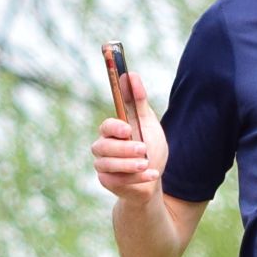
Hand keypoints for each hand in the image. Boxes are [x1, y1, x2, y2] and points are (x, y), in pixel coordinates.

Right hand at [90, 72, 166, 201]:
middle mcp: (103, 148)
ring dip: (129, 165)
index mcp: (112, 131)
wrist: (153, 177)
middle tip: (142, 149)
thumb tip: (130, 74)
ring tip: (146, 163)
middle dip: (123, 149)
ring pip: (108, 165)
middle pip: (103, 147)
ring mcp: (104, 166)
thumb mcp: (148, 122)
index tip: (128, 130)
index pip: (106, 127)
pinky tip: (152, 175)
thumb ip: (138, 100)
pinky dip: (137, 179)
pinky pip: (117, 181)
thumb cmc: (149, 147)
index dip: (115, 128)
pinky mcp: (108, 182)